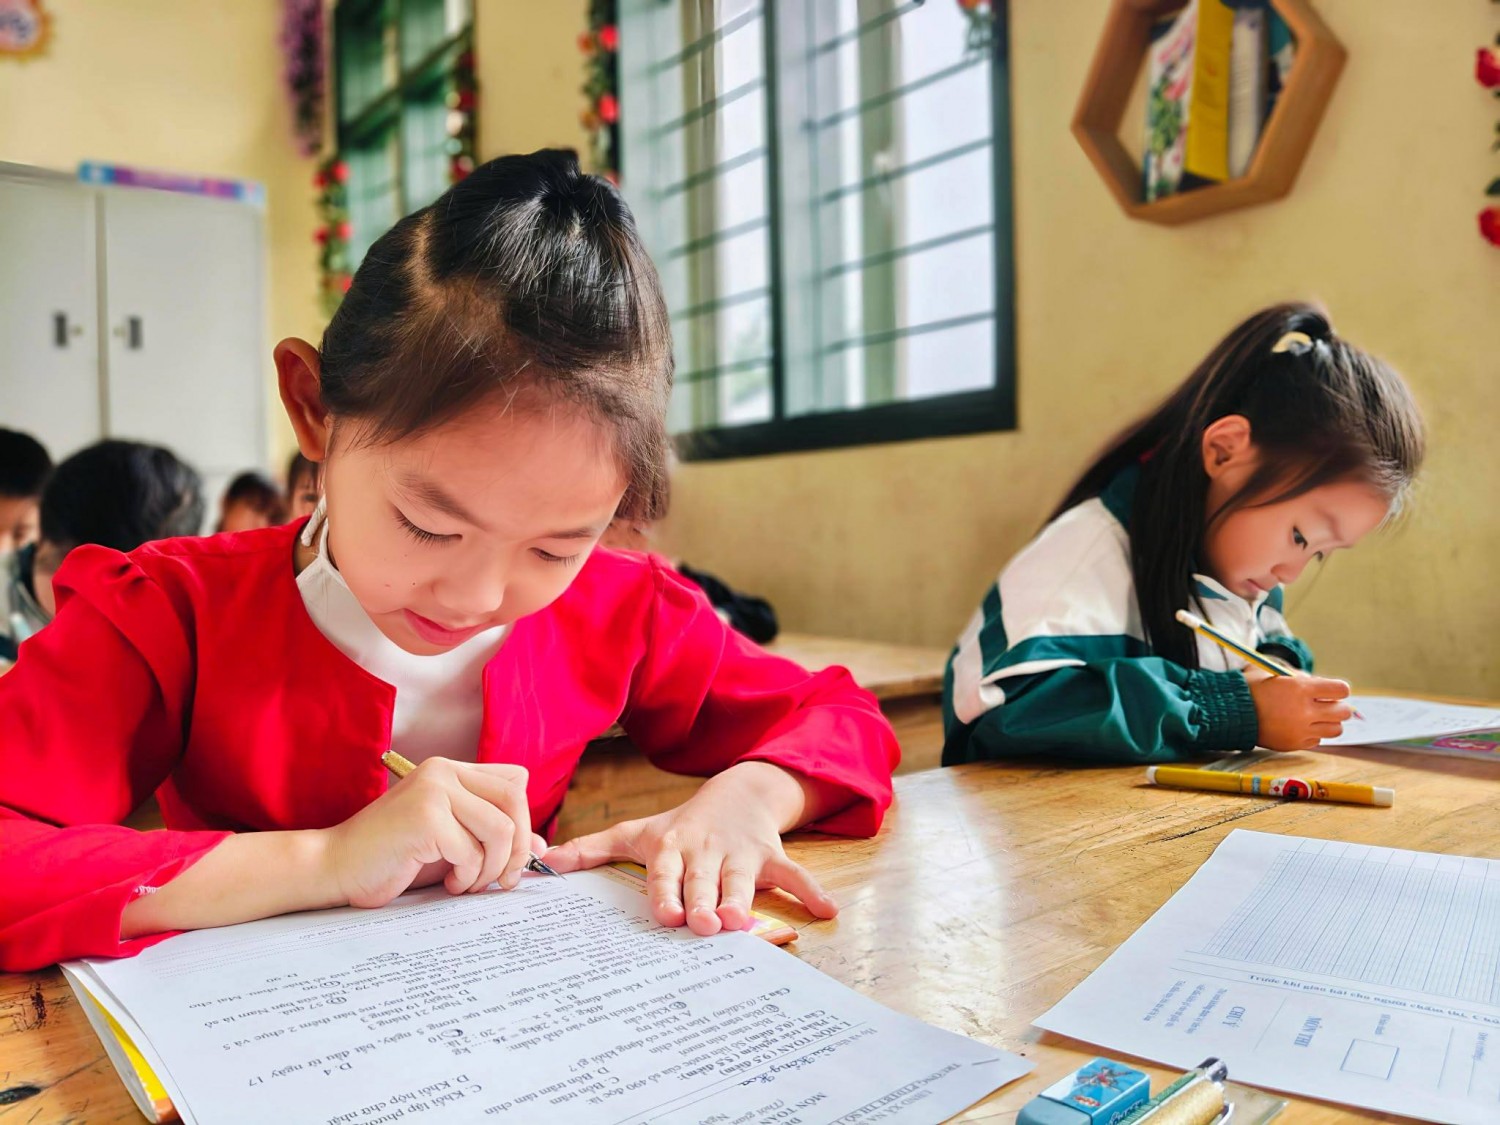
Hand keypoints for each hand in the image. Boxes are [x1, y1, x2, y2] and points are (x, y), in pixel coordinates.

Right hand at [322, 758, 545, 908]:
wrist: (336, 867)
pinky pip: (472, 851)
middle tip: (503, 880)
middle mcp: (443, 771)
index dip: (524, 822)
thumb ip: (494, 839)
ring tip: (468, 884)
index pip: (514, 783)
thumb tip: (543, 848)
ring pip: (500, 829)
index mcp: (451, 770)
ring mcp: (434, 791)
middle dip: (518, 847)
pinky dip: (466, 876)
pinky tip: (448, 882)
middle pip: (514, 800)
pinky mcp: (425, 817)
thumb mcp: (453, 844)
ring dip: (491, 869)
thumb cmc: (395, 858)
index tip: (513, 858)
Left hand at [543, 763, 838, 936]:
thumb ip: (594, 849)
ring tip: (742, 922)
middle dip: (703, 900)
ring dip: (744, 898)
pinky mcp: (772, 855)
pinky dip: (811, 890)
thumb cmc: (680, 825)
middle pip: (703, 879)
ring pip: (744, 878)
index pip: (665, 871)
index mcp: (673, 845)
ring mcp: (742, 852)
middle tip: (703, 925)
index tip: (667, 915)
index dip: (666, 891)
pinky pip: (794, 873)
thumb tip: (546, 864)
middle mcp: (706, 849)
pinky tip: (827, 911)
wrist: (737, 791)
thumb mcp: (638, 832)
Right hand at [1249, 674, 1352, 750]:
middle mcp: (1304, 711)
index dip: (1339, 689)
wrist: (1230, 712)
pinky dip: (1312, 734)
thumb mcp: (1277, 674)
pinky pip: (1317, 741)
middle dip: (1338, 707)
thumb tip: (1324, 686)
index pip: (1341, 690)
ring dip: (1329, 722)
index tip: (1333, 690)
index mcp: (1301, 688)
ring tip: (1316, 718)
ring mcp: (1300, 730)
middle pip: (1343, 712)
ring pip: (1336, 730)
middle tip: (1327, 705)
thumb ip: (1303, 678)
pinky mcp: (1294, 744)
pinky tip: (1299, 727)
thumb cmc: (1253, 689)